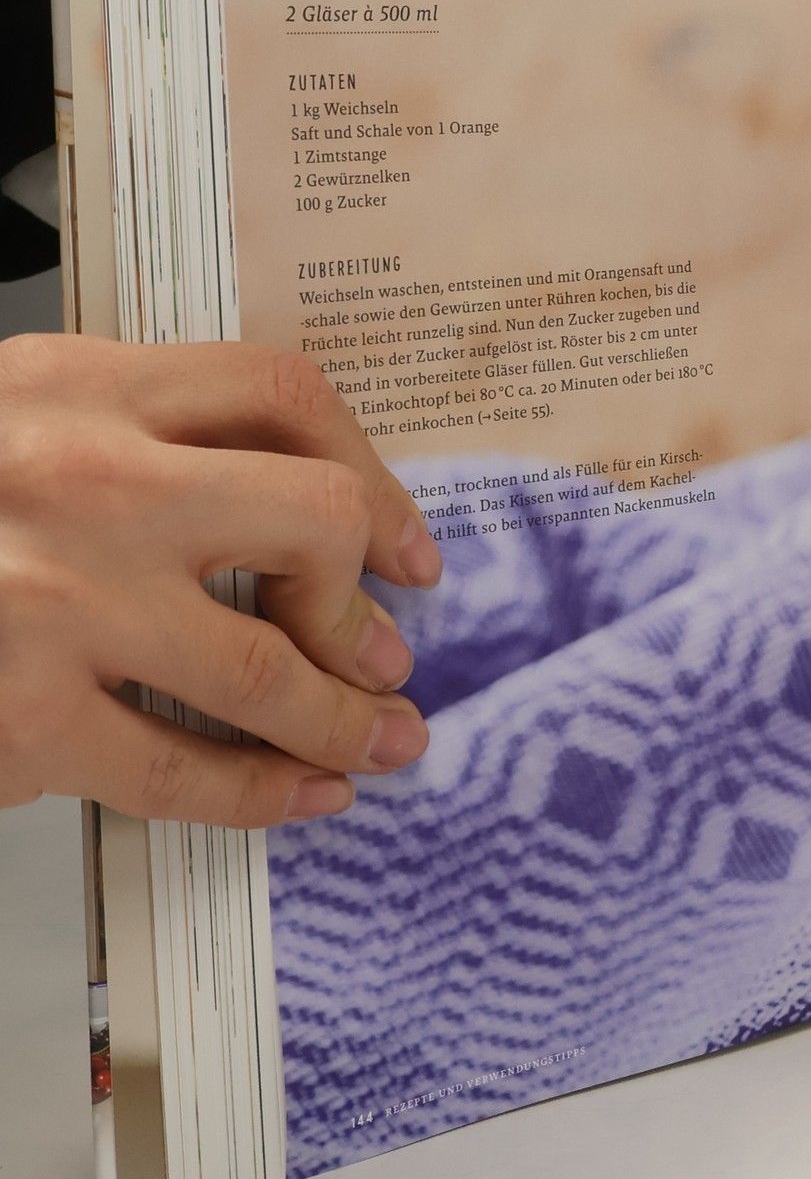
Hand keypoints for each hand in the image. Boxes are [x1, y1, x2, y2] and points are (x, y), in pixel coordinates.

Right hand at [0, 335, 441, 824]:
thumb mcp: (17, 418)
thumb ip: (140, 434)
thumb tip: (301, 516)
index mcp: (82, 385)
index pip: (283, 397)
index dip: (373, 475)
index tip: (405, 543)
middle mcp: (85, 479)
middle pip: (313, 521)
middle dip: (364, 600)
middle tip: (388, 649)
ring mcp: (56, 601)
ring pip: (267, 669)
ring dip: (348, 716)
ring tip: (385, 737)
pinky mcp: (21, 715)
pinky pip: (181, 769)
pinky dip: (262, 792)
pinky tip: (303, 792)